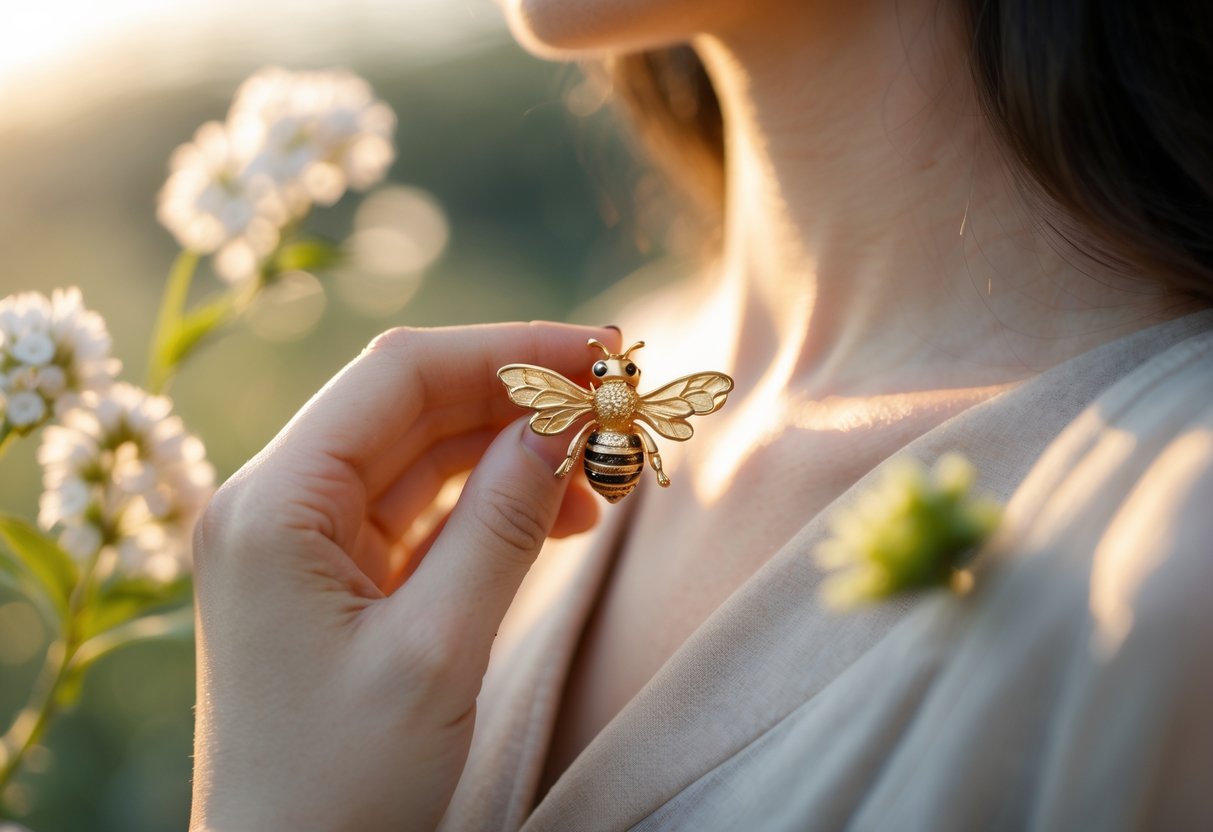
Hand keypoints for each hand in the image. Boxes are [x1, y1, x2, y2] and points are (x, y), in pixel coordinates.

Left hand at [189, 323, 617, 830]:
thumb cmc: (341, 790)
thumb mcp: (438, 650)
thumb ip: (504, 522)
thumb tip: (563, 423)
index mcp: (270, 508)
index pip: (398, 376)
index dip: (508, 352)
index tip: (603, 351)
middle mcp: (274, 507)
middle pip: (411, 408)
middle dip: (519, 400)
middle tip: (617, 406)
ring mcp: (302, 544)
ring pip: (424, 458)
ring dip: (514, 454)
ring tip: (602, 477)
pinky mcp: (335, 581)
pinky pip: (423, 514)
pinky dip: (492, 506)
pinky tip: (559, 514)